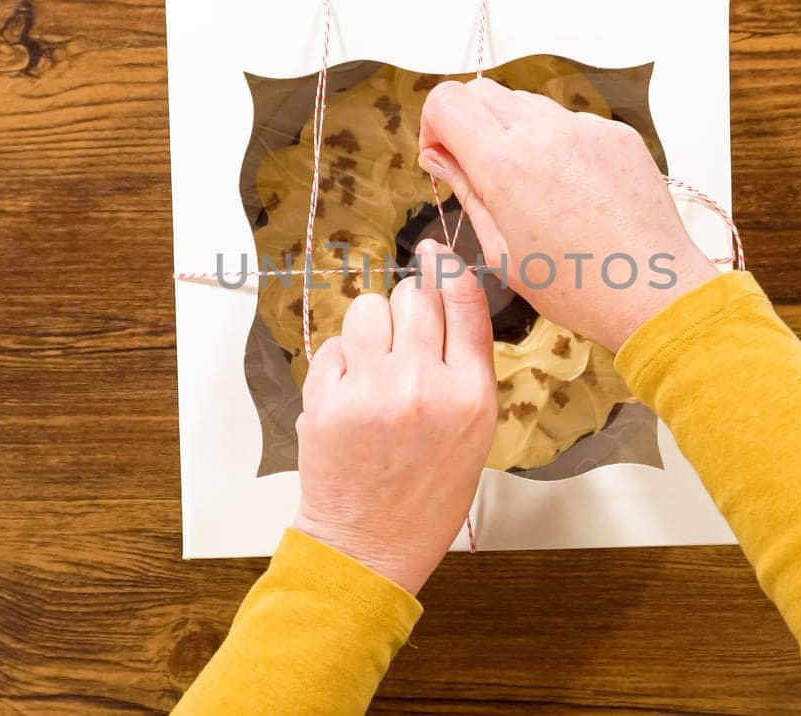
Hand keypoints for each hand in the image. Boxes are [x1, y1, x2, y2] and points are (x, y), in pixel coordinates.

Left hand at [292, 239, 496, 595]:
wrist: (370, 546)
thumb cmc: (427, 494)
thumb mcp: (473, 433)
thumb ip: (463, 367)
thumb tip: (443, 293)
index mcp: (471, 396)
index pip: (464, 304)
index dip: (447, 269)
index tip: (434, 253)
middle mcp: (424, 386)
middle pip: (414, 297)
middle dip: (407, 308)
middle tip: (402, 341)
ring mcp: (372, 393)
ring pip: (368, 309)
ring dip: (370, 326)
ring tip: (373, 364)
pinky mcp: (327, 401)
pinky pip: (333, 346)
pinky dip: (341, 362)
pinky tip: (350, 396)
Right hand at [418, 78, 721, 351]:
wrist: (653, 291)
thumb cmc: (575, 285)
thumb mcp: (501, 250)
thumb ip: (467, 191)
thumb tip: (438, 157)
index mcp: (505, 164)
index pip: (447, 101)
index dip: (434, 126)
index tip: (444, 157)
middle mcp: (544, 133)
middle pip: (483, 92)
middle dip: (469, 124)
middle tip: (479, 171)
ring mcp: (585, 128)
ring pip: (526, 102)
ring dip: (512, 131)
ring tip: (529, 185)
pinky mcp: (616, 134)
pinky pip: (570, 122)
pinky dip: (556, 143)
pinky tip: (571, 190)